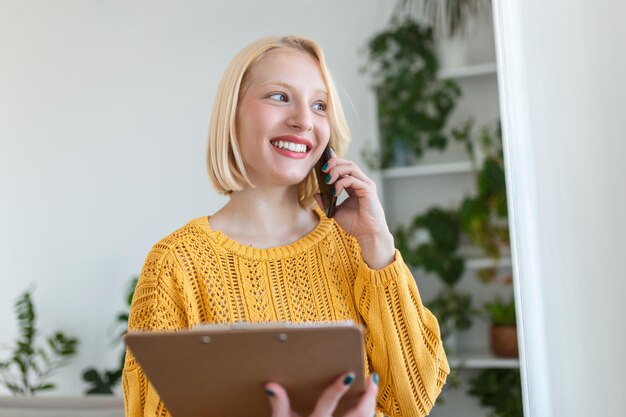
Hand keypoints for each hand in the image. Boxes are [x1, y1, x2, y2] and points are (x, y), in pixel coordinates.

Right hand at [265, 372, 378, 416]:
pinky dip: (369, 416)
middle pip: (356, 415)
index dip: (338, 389)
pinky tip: (370, 407)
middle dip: (368, 397)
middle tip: (372, 378)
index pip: (327, 403)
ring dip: (371, 405)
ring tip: (372, 388)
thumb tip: (271, 385)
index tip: (350, 374)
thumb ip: (279, 405)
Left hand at [316, 154, 394, 268]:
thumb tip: (316, 194)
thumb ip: (326, 202)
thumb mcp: (336, 211)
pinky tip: (335, 191)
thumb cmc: (355, 224)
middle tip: (323, 169)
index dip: (334, 162)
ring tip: (328, 179)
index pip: (344, 167)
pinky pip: (352, 179)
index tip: (322, 163)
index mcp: (354, 185)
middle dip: (334, 162)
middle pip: (348, 163)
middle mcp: (361, 182)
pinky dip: (341, 183)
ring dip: (337, 170)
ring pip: (351, 167)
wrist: (367, 234)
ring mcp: (366, 184)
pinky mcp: (368, 189)